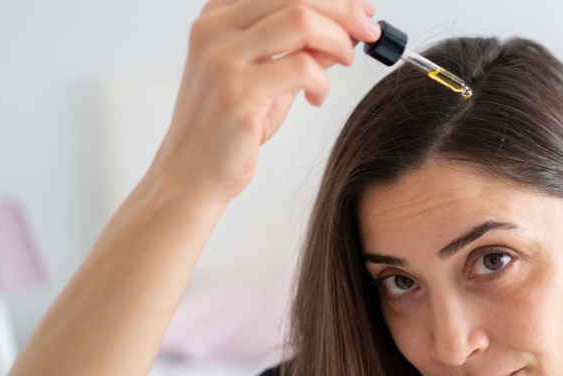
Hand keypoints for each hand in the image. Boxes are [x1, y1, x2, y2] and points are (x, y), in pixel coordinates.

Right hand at [147, 0, 379, 204]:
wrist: (192, 173)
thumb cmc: (230, 127)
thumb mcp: (270, 78)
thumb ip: (303, 49)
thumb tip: (348, 28)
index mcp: (217, 17)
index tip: (362, 8)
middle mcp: (215, 30)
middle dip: (345, 9)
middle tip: (370, 30)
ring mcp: (222, 58)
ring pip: (301, 20)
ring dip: (338, 38)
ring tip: (346, 59)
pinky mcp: (237, 92)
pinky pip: (302, 67)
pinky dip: (323, 81)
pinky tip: (317, 97)